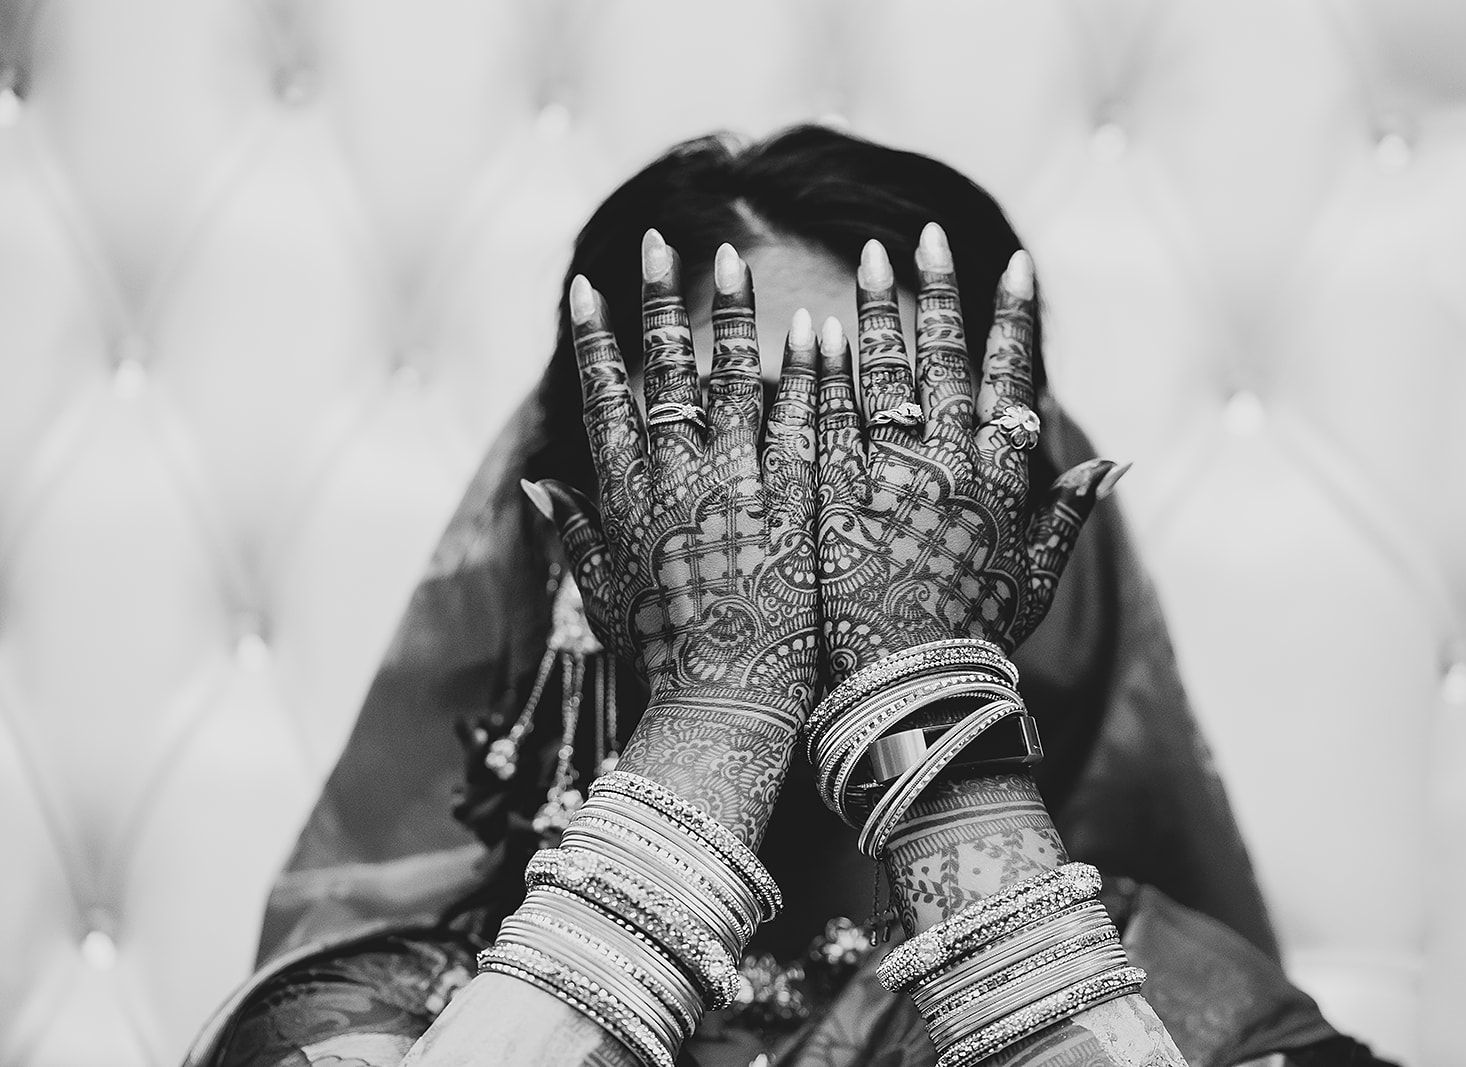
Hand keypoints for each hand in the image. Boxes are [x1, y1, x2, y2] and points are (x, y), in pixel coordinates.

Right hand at [529, 233, 820, 727]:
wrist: (728, 716)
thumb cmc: (663, 663)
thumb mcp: (604, 595)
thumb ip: (572, 531)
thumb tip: (532, 483)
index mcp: (626, 499)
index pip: (604, 400)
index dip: (596, 340)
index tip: (588, 287)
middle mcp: (676, 481)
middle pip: (665, 373)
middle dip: (658, 303)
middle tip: (660, 242)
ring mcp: (739, 488)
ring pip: (735, 383)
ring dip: (731, 317)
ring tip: (731, 261)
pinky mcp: (797, 505)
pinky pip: (806, 423)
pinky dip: (808, 373)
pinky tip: (816, 327)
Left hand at [815, 225, 1121, 675]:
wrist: (910, 698)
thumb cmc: (975, 641)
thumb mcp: (1033, 576)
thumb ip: (1068, 512)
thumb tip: (1117, 463)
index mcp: (1001, 477)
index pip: (1011, 376)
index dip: (1012, 317)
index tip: (1013, 262)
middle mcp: (950, 464)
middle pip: (944, 358)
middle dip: (939, 290)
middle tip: (928, 234)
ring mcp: (889, 475)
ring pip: (885, 372)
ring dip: (880, 308)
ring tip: (872, 255)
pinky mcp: (834, 495)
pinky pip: (826, 418)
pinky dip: (822, 369)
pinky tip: (812, 324)